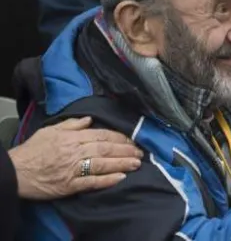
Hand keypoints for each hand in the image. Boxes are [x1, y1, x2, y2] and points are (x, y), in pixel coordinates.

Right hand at [8, 117, 142, 199]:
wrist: (15, 172)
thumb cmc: (32, 150)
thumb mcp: (51, 130)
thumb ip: (72, 124)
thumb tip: (90, 119)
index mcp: (72, 137)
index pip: (101, 135)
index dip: (119, 137)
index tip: (132, 139)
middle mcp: (75, 152)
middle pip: (105, 148)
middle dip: (125, 149)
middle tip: (140, 152)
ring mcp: (73, 169)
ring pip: (102, 164)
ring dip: (122, 163)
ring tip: (136, 163)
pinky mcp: (69, 185)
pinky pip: (91, 182)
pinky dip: (106, 180)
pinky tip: (120, 178)